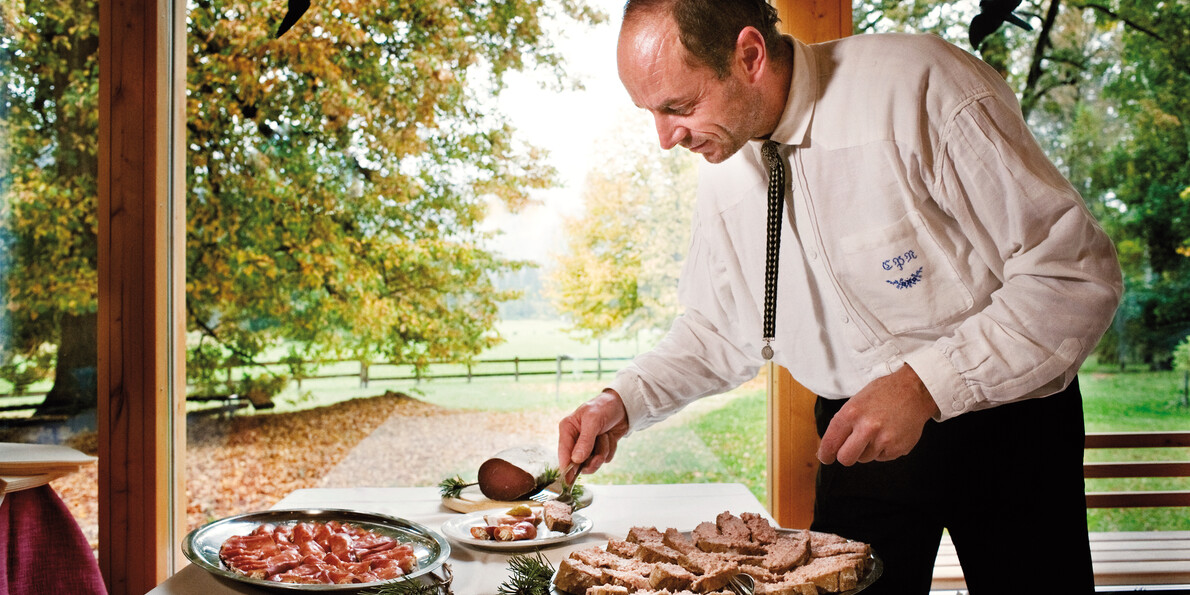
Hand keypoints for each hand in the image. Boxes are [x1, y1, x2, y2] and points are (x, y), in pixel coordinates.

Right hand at [557, 390, 629, 481]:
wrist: (623, 406)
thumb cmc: (604, 407)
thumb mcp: (593, 420)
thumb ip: (585, 441)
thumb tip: (576, 460)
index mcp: (567, 429)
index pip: (563, 452)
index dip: (566, 467)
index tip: (569, 480)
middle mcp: (575, 439)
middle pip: (578, 463)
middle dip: (591, 460)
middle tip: (599, 456)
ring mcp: (587, 446)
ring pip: (592, 463)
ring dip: (602, 452)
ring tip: (606, 437)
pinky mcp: (599, 449)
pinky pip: (604, 459)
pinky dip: (610, 449)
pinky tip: (610, 437)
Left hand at [817, 364, 939, 465]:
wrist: (915, 391)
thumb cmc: (884, 393)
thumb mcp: (857, 401)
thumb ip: (843, 423)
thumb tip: (830, 446)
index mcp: (851, 413)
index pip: (830, 442)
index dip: (825, 453)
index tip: (826, 457)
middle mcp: (866, 428)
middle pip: (846, 459)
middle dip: (845, 456)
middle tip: (850, 449)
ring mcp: (883, 440)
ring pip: (864, 458)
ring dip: (867, 449)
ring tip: (877, 431)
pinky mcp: (897, 448)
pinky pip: (882, 457)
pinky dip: (883, 449)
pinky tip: (889, 433)